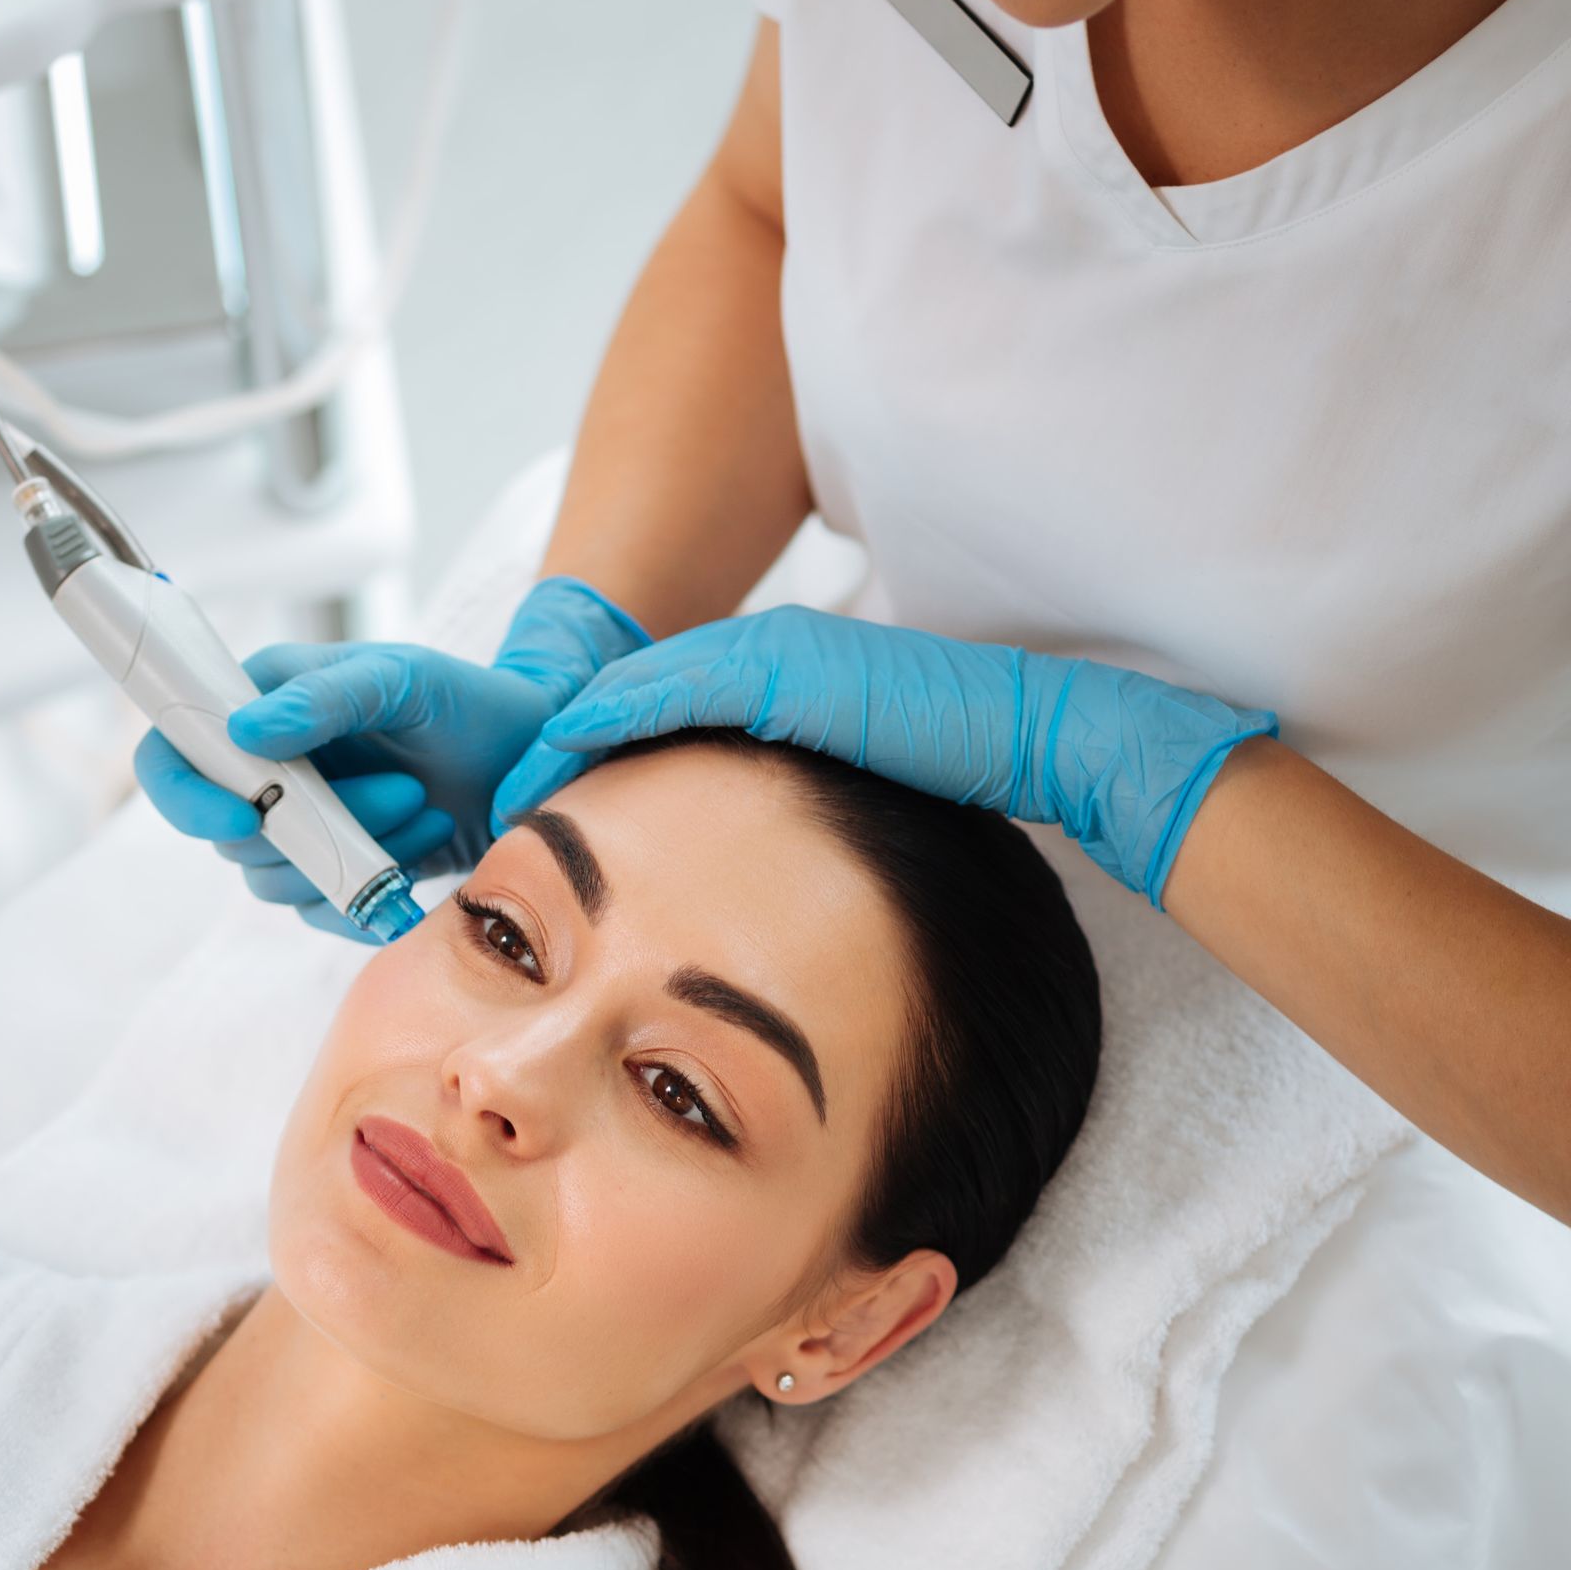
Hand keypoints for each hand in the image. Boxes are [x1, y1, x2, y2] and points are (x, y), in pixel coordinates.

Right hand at [133, 576, 647, 930]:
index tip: (248, 814)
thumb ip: (327, 696)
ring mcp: (296, 824)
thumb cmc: (468, 703)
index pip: (171, 752)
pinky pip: (317, 910)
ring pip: (274, 878)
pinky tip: (425, 851)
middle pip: (229, 831)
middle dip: (318, 827)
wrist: (529, 763)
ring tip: (427, 810)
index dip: (187, 794)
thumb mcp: (404, 679)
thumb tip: (243, 734)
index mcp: (259, 702)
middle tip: (407, 792)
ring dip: (355, 856)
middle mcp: (264, 766)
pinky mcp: (331, 872)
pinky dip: (369, 893)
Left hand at [491, 606, 1277, 903]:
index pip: (677, 730)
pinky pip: (673, 689)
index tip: (553, 831)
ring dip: (575, 737)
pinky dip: (611, 720)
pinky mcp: (789, 666)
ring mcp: (784, 661)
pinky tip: (561, 758)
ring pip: (644, 696)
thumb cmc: (986, 793)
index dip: (610, 771)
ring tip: (512, 789)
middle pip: (645, 710)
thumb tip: (791, 908)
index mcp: (800, 703)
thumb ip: (819, 847)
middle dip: (573, 756)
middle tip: (503, 806)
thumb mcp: (871, 829)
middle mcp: (782, 669)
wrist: (1068, 740)